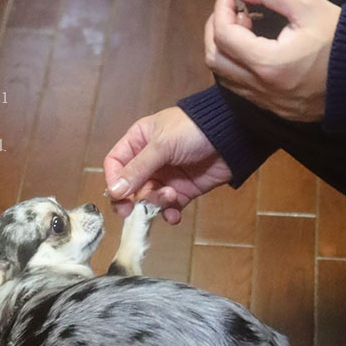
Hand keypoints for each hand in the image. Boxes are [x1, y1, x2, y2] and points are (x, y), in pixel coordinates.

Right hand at [103, 106, 232, 223]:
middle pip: (129, 186)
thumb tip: (114, 191)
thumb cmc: (193, 130)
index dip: (114, 180)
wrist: (232, 136)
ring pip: (149, 198)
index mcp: (139, 141)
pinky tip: (174, 215)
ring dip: (155, 203)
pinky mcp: (183, 190)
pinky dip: (169, 213)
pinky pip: (169, 207)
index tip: (118, 196)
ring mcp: (166, 176)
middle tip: (131, 213)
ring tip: (170, 197)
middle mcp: (149, 160)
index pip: (116, 163)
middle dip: (130, 200)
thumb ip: (138, 169)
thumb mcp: (162, 145)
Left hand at [205, 0, 340, 121]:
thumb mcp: (307, 5)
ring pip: (225, 77)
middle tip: (232, 9)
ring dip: (224, 49)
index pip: (223, 35)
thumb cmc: (340, 38)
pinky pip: (241, 88)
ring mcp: (266, 102)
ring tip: (244, 27)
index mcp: (267, 63)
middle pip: (215, 59)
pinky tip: (254, 48)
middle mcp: (260, 88)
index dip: (220, 9)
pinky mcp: (273, 109)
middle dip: (216, 29)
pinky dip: (236, 65)